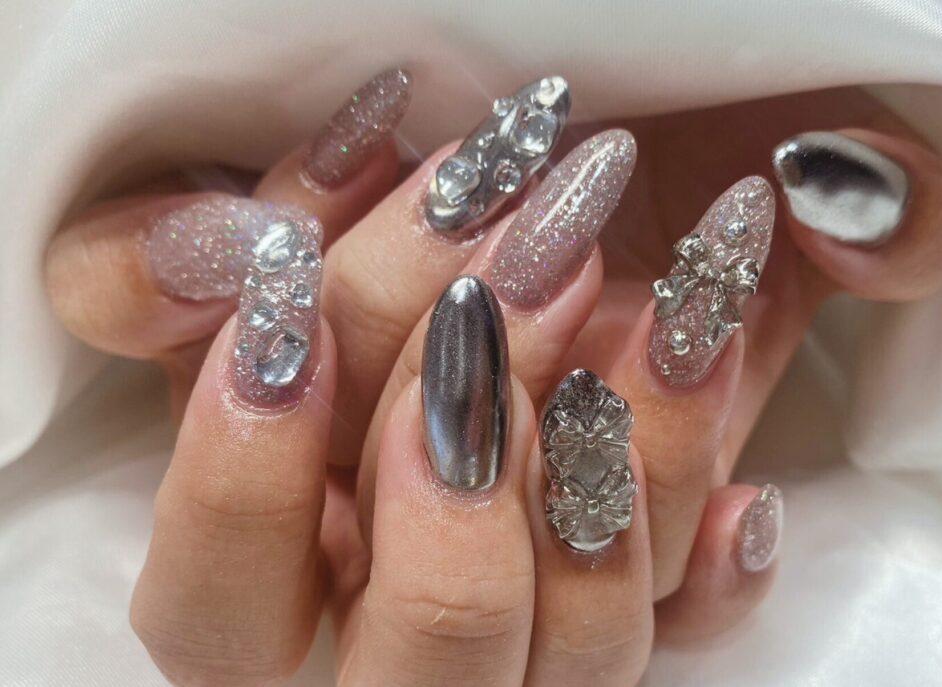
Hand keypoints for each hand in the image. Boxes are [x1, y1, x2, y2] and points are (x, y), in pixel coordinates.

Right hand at [129, 270, 780, 685]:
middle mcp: (397, 638)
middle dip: (465, 468)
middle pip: (434, 639)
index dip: (245, 480)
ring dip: (618, 481)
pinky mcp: (621, 602)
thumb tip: (228, 251)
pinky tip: (746, 502)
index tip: (290, 315)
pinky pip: (688, 631)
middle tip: (490, 299)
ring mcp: (527, 635)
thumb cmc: (316, 309)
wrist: (445, 304)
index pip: (225, 601)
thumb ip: (146, 272)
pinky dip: (720, 572)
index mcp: (263, 595)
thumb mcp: (210, 287)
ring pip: (588, 645)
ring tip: (662, 318)